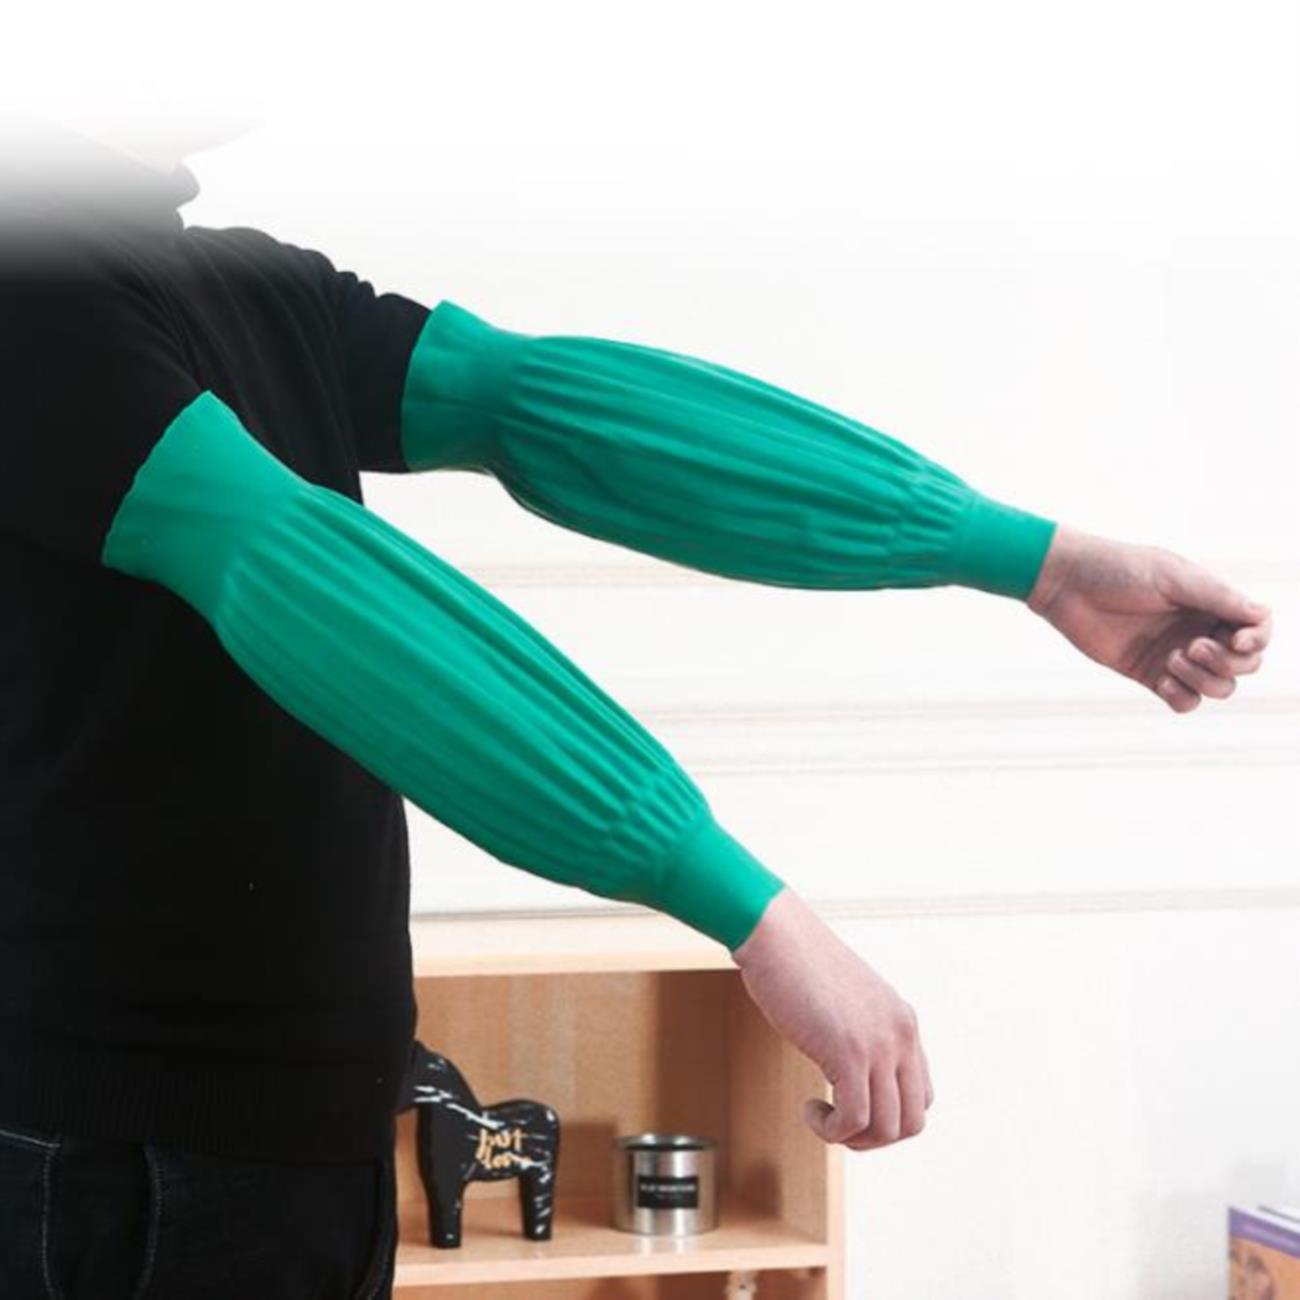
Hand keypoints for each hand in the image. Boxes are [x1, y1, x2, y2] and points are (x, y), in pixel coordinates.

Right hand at [730, 887, 932, 1149]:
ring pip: (887, 1128)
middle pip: (912, 1121)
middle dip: (874, 1137)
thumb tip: (851, 1073)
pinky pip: (854, 1120)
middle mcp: (900, 1035)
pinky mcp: (848, 1052)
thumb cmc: (797, 963)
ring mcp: (878, 1045)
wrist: (776, 933)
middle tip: (837, 1124)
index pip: (922, 1096)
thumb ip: (860, 1032)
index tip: (852, 1108)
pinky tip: (809, 1108)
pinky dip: (831, 1130)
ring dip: (851, 1137)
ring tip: (821, 1117)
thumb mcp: (847, 1001)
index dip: (888, 1116)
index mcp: (903, 1021)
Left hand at [1026, 524, 1273, 712]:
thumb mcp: (1172, 576)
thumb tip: (1262, 615)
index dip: (1258, 641)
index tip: (1239, 640)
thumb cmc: (1119, 570)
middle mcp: (1198, 630)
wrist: (1069, 584)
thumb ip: (1217, 597)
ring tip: (1174, 658)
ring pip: (1218, 687)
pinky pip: (1184, 701)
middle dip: (1228, 662)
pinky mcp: (1149, 675)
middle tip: (1194, 646)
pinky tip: (1164, 680)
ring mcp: (1175, 655)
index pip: (1256, 630)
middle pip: (1243, 665)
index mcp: (1209, 604)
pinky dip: (1183, 697)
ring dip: (1205, 680)